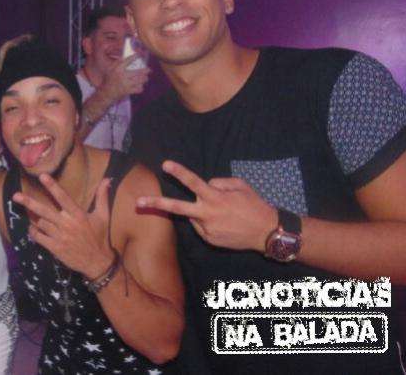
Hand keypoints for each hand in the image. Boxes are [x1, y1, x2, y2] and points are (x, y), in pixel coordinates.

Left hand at [12, 174, 113, 279]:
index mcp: (78, 215)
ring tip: (26, 211)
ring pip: (40, 223)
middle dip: (29, 203)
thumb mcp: (103, 216)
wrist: (98, 262)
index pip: (63, 197)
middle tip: (15, 196)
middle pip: (44, 211)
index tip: (42, 176)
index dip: (52, 186)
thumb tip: (107, 179)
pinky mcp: (55, 248)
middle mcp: (67, 224)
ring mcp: (60, 237)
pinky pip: (39, 238)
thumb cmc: (100, 237)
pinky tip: (31, 229)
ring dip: (33, 217)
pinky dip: (33, 232)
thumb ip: (102, 196)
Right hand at [99, 54, 149, 102]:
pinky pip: (138, 89)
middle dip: (145, 71)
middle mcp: (122, 75)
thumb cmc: (109, 80)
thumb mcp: (110, 69)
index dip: (135, 56)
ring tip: (145, 78)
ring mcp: (125, 84)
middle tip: (149, 70)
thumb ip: (117, 63)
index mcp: (117, 69)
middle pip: (138, 72)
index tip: (139, 55)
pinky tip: (140, 86)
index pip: (128, 60)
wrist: (106, 93)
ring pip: (140, 80)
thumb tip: (125, 56)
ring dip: (144, 79)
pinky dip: (141, 88)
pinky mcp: (128, 91)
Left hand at [136, 160, 277, 252]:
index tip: (165, 165)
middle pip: (177, 208)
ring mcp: (207, 229)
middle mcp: (207, 214)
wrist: (267, 233)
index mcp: (215, 198)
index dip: (179, 172)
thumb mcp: (240, 186)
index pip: (193, 182)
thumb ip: (220, 182)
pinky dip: (208, 223)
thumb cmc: (255, 205)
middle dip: (156, 205)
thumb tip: (207, 185)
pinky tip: (225, 224)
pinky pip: (202, 227)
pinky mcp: (209, 240)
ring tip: (225, 215)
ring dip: (201, 213)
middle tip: (137, 203)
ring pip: (193, 217)